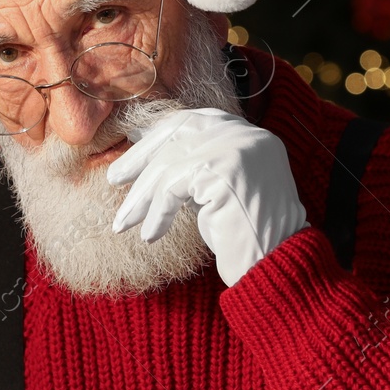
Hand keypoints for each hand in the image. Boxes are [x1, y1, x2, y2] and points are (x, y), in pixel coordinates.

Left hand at [106, 107, 306, 286]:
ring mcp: (238, 149)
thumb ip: (193, 166)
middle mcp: (247, 134)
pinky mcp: (224, 172)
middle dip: (141, 157)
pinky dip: (156, 212)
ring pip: (170, 162)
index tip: (132, 154)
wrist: (275, 268)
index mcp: (250, 134)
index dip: (157, 136)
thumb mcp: (216, 191)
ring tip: (125, 223)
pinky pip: (173, 186)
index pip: (192, 121)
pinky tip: (151, 235)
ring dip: (141, 196)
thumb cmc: (244, 237)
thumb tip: (145, 147)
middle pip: (177, 132)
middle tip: (114, 179)